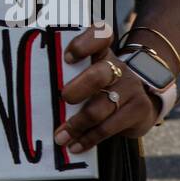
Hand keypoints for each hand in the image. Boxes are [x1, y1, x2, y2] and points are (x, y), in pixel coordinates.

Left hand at [57, 26, 158, 153]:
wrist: (141, 103)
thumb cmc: (102, 88)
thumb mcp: (89, 74)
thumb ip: (69, 76)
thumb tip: (38, 92)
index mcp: (102, 52)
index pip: (100, 34)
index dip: (85, 43)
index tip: (67, 58)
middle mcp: (117, 67)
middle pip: (99, 74)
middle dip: (78, 89)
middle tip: (63, 99)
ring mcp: (130, 88)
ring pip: (101, 107)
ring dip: (77, 124)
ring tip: (60, 137)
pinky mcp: (138, 110)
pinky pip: (109, 127)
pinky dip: (89, 138)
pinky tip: (76, 145)